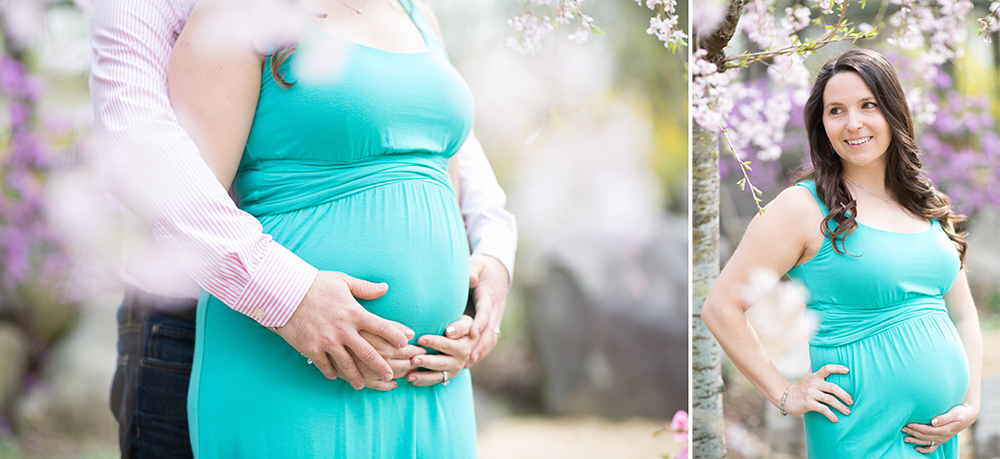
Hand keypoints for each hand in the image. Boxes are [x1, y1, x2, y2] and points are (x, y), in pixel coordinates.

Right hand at [272, 271, 413, 389]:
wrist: (283, 292)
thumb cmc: (314, 284)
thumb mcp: (343, 281)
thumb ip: (365, 288)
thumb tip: (385, 288)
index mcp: (355, 312)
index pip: (383, 327)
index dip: (396, 336)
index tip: (404, 343)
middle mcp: (344, 330)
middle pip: (369, 352)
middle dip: (381, 366)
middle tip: (390, 374)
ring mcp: (328, 341)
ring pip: (348, 365)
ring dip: (357, 377)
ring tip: (362, 384)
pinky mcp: (312, 349)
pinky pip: (325, 366)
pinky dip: (331, 373)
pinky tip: (336, 377)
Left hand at [406, 315, 476, 385]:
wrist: (470, 344)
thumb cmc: (463, 330)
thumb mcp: (467, 324)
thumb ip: (460, 326)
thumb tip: (449, 331)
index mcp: (463, 348)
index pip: (446, 344)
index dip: (433, 342)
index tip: (420, 339)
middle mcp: (459, 362)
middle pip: (440, 363)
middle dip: (426, 362)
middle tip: (412, 360)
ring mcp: (453, 371)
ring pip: (437, 376)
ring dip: (422, 376)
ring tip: (408, 376)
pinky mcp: (447, 377)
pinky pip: (434, 381)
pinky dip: (423, 382)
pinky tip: (412, 381)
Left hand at [466, 254, 509, 366]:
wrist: (499, 269)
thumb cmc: (482, 267)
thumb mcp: (477, 263)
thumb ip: (472, 270)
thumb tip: (472, 279)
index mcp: (489, 295)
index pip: (485, 311)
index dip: (480, 323)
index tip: (471, 334)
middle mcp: (495, 308)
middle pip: (490, 329)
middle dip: (480, 344)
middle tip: (469, 357)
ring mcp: (496, 315)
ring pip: (492, 336)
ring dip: (482, 350)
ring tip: (469, 363)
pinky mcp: (494, 320)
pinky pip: (491, 337)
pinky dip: (484, 349)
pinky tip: (472, 360)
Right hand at [781, 364, 853, 422]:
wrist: (786, 398)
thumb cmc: (800, 387)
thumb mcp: (806, 376)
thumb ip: (814, 369)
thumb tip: (818, 358)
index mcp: (815, 376)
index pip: (826, 369)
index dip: (837, 368)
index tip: (848, 370)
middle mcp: (813, 384)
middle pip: (832, 387)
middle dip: (844, 395)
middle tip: (851, 401)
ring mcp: (810, 394)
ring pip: (829, 399)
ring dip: (840, 406)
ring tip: (848, 411)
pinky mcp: (808, 404)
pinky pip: (823, 409)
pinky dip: (830, 415)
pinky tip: (836, 419)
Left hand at [902, 403, 978, 453]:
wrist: (968, 416)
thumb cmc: (960, 412)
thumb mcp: (954, 413)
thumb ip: (944, 418)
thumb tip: (933, 421)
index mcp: (945, 429)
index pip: (928, 430)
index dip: (918, 427)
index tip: (909, 424)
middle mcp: (943, 436)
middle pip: (925, 436)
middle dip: (913, 433)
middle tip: (902, 428)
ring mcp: (942, 438)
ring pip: (927, 442)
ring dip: (916, 441)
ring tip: (905, 438)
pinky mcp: (942, 439)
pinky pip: (933, 447)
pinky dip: (925, 449)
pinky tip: (916, 448)